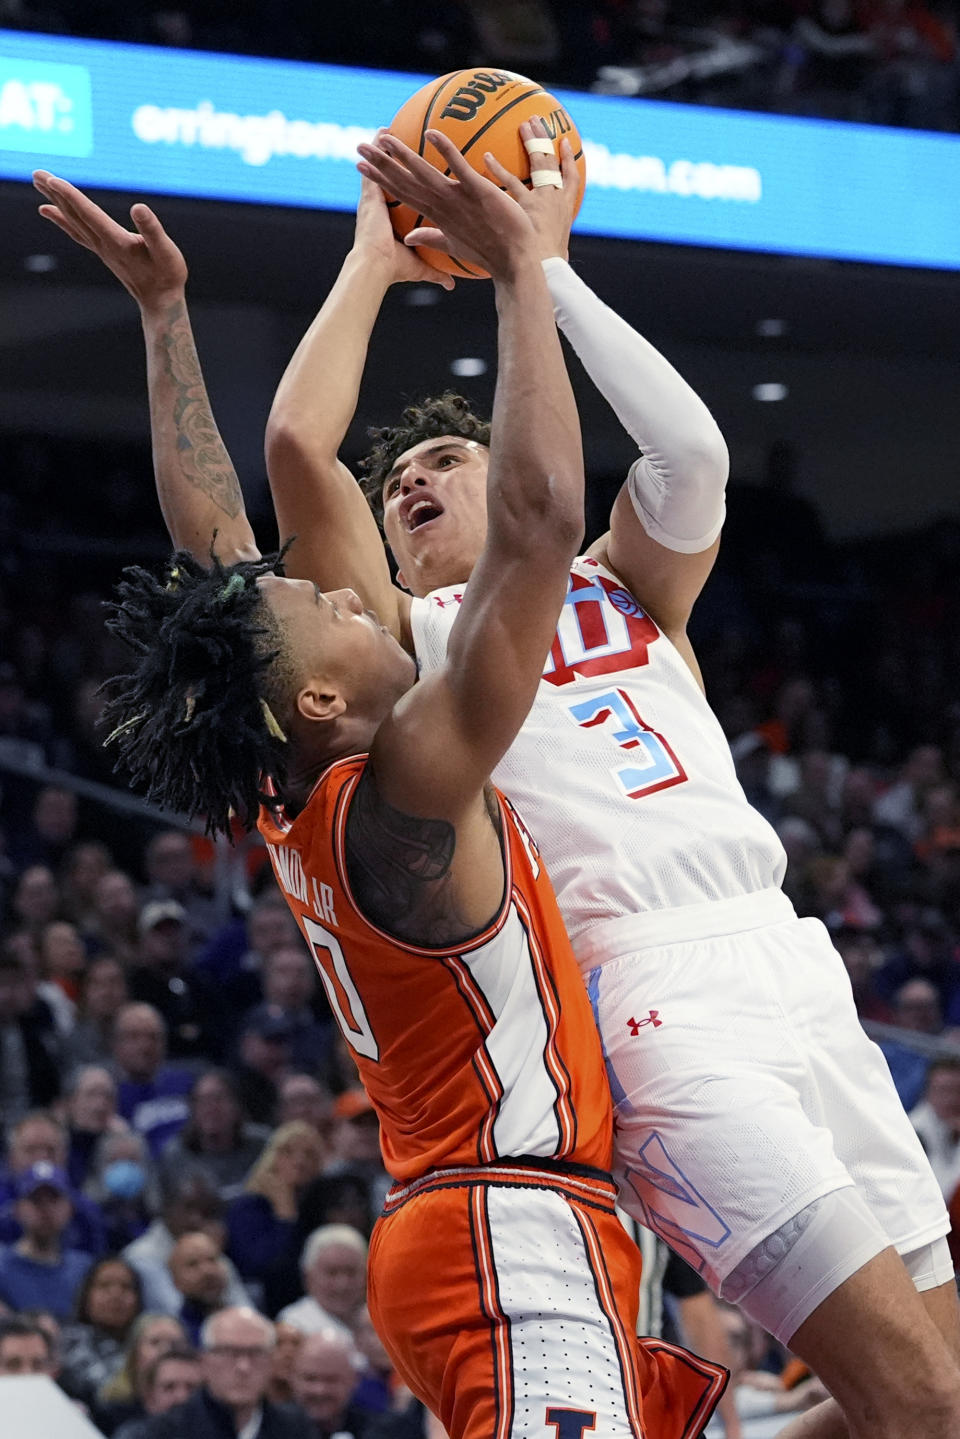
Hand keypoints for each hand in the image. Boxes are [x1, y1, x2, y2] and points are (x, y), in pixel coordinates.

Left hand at [33, 170, 186, 312]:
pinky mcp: (103, 251)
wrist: (161, 301)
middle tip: (36, 173)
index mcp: (117, 241)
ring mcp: (101, 248)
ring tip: (37, 183)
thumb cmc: (168, 276)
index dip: (71, 196)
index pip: (90, 214)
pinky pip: (76, 231)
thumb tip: (138, 207)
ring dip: (54, 201)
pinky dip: (60, 219)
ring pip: (72, 221)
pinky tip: (47, 210)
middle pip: (74, 215)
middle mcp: (104, 245)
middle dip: (55, 193)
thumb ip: (152, 230)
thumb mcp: (166, 251)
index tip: (53, 180)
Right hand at [356, 128, 538, 281]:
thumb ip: (432, 238)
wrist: (513, 263)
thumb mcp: (456, 246)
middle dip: (381, 165)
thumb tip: (411, 237)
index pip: (402, 194)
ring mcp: (457, 199)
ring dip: (403, 155)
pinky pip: (458, 167)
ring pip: (423, 173)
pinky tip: (431, 133)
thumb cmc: (489, 255)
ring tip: (384, 138)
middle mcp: (441, 206)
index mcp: (436, 216)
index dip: (382, 180)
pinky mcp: (476, 192)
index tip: (363, 167)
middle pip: (405, 182)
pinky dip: (446, 150)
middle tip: (360, 146)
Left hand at [486, 117, 580, 262]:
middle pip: (552, 163)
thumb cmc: (549, 267)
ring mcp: (543, 200)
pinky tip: (487, 156)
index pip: (571, 179)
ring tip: (523, 125)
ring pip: (539, 163)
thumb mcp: (555, 253)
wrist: (545, 270)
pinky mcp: (526, 206)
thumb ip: (549, 242)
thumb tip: (547, 250)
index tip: (565, 143)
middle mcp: (557, 199)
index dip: (568, 159)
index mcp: (566, 209)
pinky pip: (511, 183)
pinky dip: (499, 169)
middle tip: (536, 121)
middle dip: (545, 140)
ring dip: (531, 142)